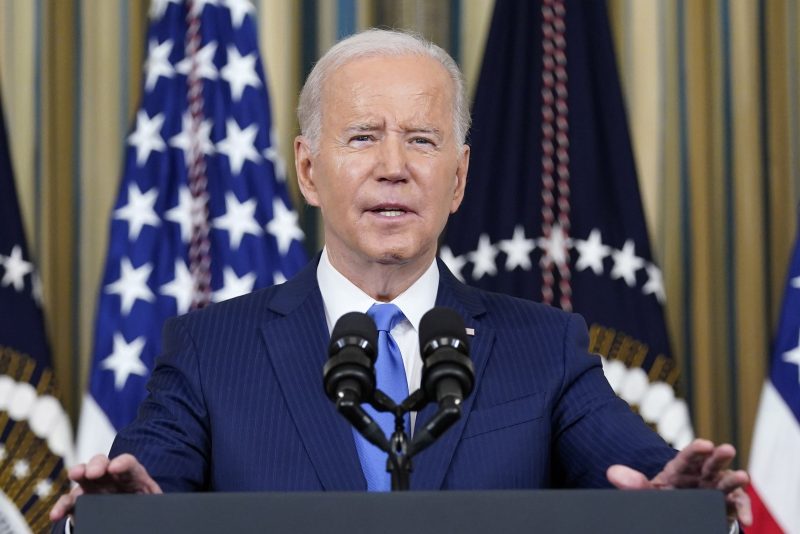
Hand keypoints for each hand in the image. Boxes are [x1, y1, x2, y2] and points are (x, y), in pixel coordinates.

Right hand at [49, 454, 161, 522]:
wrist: (132, 520)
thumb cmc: (144, 509)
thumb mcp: (153, 507)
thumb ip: (153, 507)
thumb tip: (158, 515)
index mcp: (133, 477)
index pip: (129, 464)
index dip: (122, 463)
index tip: (116, 468)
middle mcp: (111, 478)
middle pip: (103, 463)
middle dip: (98, 464)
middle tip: (94, 472)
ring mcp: (94, 488)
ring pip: (84, 476)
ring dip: (79, 473)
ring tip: (76, 475)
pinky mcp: (80, 503)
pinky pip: (68, 502)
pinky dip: (61, 507)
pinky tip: (56, 514)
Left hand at [606, 439, 750, 526]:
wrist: (675, 512)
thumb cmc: (662, 497)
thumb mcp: (647, 491)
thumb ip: (633, 484)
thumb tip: (611, 473)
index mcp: (680, 469)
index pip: (688, 457)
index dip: (696, 450)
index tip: (704, 444)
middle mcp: (700, 476)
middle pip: (710, 464)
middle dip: (718, 457)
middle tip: (726, 449)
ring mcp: (714, 490)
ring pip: (726, 483)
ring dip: (734, 480)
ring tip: (743, 476)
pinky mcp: (724, 505)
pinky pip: (735, 506)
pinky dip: (742, 510)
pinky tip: (746, 518)